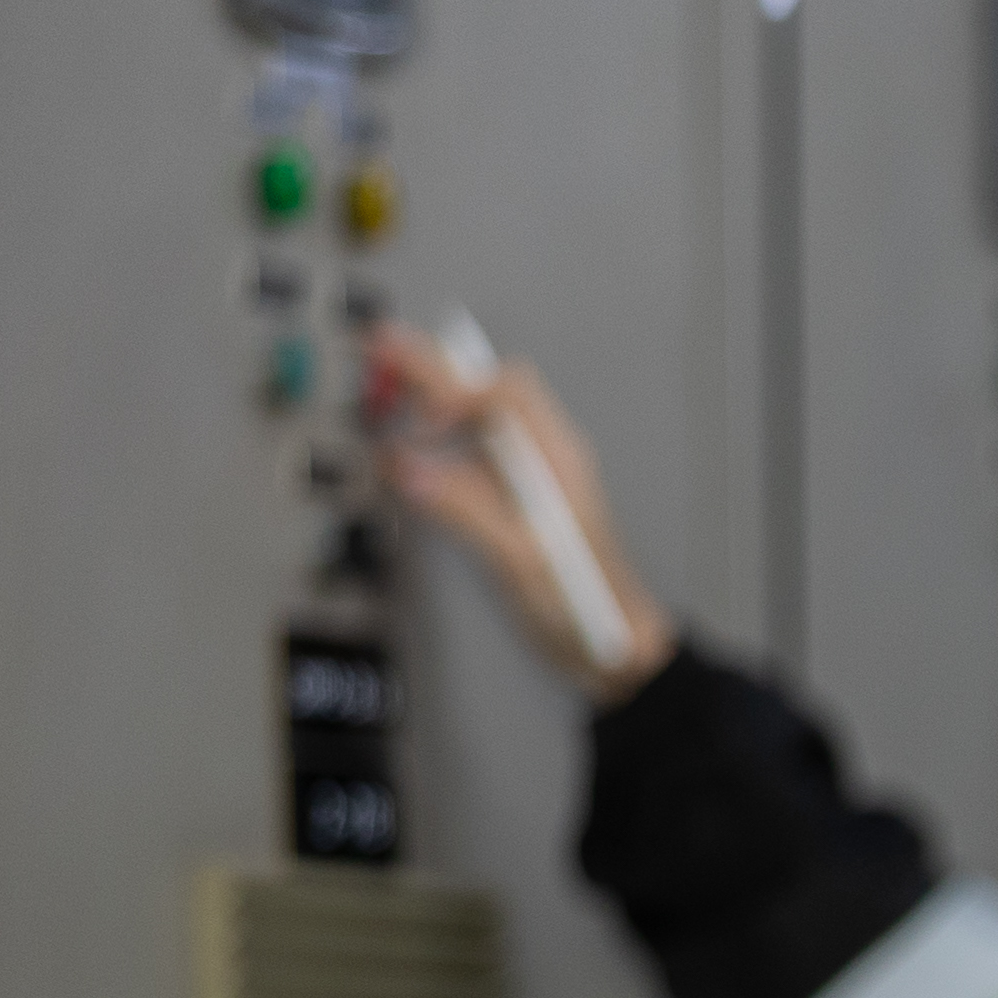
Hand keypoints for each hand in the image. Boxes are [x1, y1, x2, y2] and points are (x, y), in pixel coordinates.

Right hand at [369, 323, 678, 703]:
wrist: (617, 649)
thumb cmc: (589, 608)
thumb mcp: (523, 558)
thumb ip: (467, 510)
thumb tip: (410, 468)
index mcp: (558, 461)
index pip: (506, 392)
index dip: (457, 386)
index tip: (417, 408)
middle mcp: (545, 461)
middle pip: (488, 392)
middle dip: (434, 368)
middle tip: (380, 348)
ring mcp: (530, 481)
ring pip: (479, 419)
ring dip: (433, 399)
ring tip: (385, 389)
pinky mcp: (515, 504)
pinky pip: (473, 454)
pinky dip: (439, 441)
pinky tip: (411, 451)